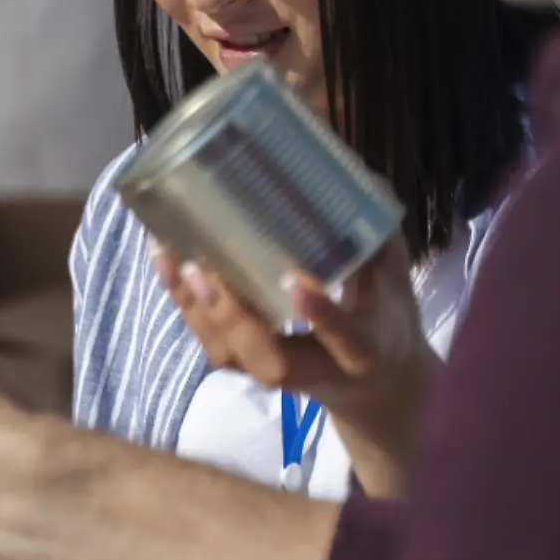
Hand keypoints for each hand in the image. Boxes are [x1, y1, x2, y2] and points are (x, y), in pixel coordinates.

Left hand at [152, 237, 436, 484]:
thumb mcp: (394, 280)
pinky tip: (165, 262)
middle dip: (231, 318)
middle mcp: (317, 371)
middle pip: (269, 362)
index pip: (344, 340)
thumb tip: (358, 175)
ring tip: (168, 255)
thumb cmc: (382, 318)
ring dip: (194, 307)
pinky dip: (185, 303)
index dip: (320, 315)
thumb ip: (377, 237)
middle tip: (201, 269)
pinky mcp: (246, 364)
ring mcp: (274, 372)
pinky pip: (212, 341)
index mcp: (364, 351)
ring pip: (228, 354)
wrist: (371, 383)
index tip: (296, 281)